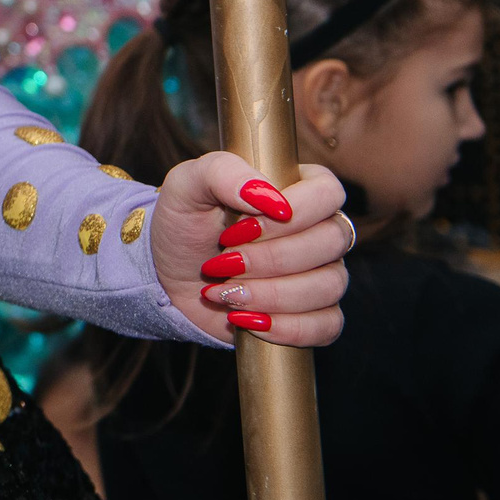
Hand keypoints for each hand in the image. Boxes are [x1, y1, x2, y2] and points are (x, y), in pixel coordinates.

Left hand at [150, 152, 349, 344]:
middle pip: (331, 242)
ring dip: (271, 294)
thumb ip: (224, 172)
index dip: (291, 212)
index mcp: (299, 188)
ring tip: (226, 292)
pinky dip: (284, 327)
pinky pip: (326, 325)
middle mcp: (319, 230)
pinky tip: (245, 318)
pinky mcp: (315, 314)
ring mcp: (323, 273)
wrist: (168, 274)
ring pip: (328, 286)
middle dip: (270, 258)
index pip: (327, 193)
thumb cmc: (183, 223)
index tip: (239, 228)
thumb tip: (272, 199)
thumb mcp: (187, 184)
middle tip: (224, 260)